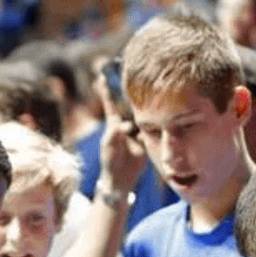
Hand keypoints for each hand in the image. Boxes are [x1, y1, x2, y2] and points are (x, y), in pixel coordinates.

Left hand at [95, 72, 146, 197]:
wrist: (121, 179)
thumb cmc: (110, 161)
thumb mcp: (108, 147)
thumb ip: (114, 134)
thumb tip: (125, 125)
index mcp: (113, 125)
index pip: (110, 104)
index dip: (106, 91)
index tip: (101, 77)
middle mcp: (125, 125)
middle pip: (130, 107)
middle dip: (133, 96)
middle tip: (136, 83)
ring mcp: (137, 132)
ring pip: (142, 117)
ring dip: (145, 112)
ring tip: (145, 110)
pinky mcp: (146, 140)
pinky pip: (151, 130)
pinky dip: (154, 127)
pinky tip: (154, 126)